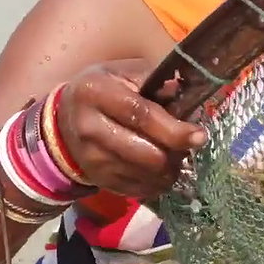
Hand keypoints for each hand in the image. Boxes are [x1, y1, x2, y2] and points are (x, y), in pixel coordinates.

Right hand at [54, 59, 208, 199]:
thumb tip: (184, 94)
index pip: (140, 115)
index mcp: (96, 93)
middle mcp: (90, 128)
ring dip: (170, 169)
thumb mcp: (123, 74)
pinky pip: (139, 190)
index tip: (199, 136)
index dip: (173, 129)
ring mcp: (92, 159)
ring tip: (175, 155)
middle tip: (188, 145)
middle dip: (176, 153)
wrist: (64, 122)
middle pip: (146, 153)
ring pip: (146, 175)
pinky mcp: (99, 180)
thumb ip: (155, 81)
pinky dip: (158, 182)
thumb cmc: (103, 91)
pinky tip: (160, 169)